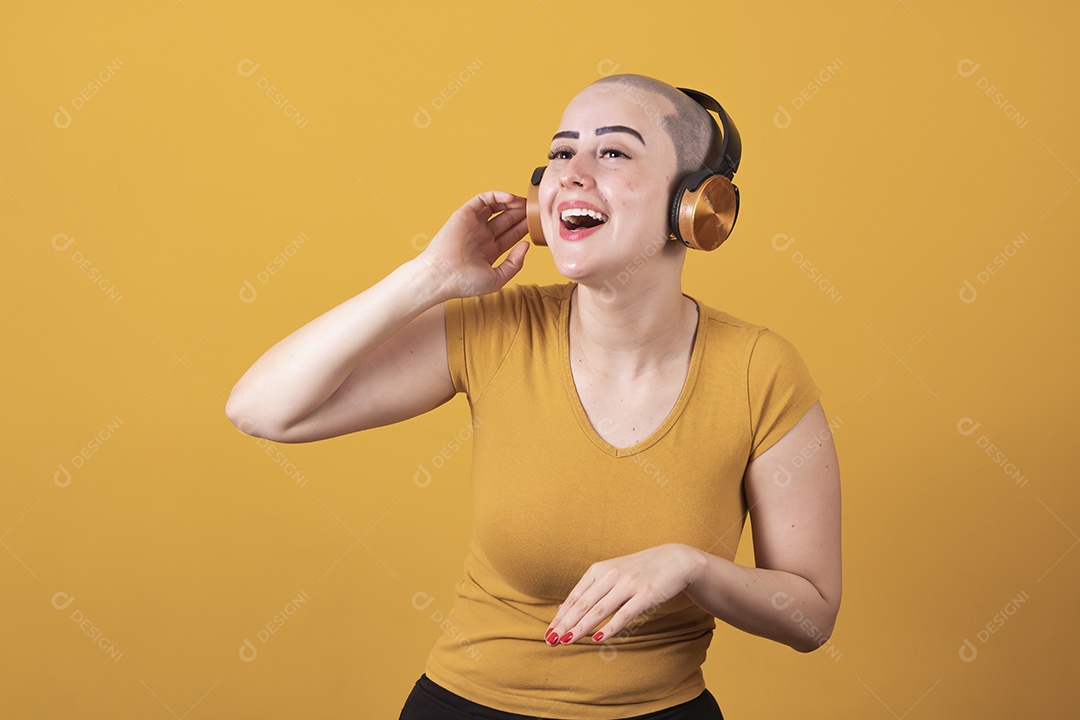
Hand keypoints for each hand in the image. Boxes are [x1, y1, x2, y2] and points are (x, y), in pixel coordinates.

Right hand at [418, 190, 528, 300]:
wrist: (442, 276)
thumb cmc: (465, 282)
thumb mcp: (497, 278)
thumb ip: (515, 263)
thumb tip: (526, 245)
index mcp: (489, 251)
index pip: (511, 235)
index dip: (525, 228)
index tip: (538, 224)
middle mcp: (482, 236)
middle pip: (506, 220)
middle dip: (521, 214)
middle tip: (535, 210)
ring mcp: (473, 225)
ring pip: (496, 207)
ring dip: (511, 203)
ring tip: (525, 203)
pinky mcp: (465, 214)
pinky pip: (483, 200)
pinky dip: (497, 196)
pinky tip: (511, 199)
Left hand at [544, 544, 703, 645]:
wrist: (674, 559)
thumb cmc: (638, 570)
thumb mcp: (610, 573)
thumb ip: (588, 590)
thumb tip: (561, 607)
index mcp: (599, 570)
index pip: (575, 597)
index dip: (561, 616)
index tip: (548, 633)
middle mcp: (611, 575)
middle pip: (583, 604)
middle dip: (565, 624)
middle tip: (551, 640)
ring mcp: (629, 584)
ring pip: (600, 609)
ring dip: (582, 627)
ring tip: (567, 640)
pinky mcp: (646, 594)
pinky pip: (624, 614)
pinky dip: (610, 627)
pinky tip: (598, 639)